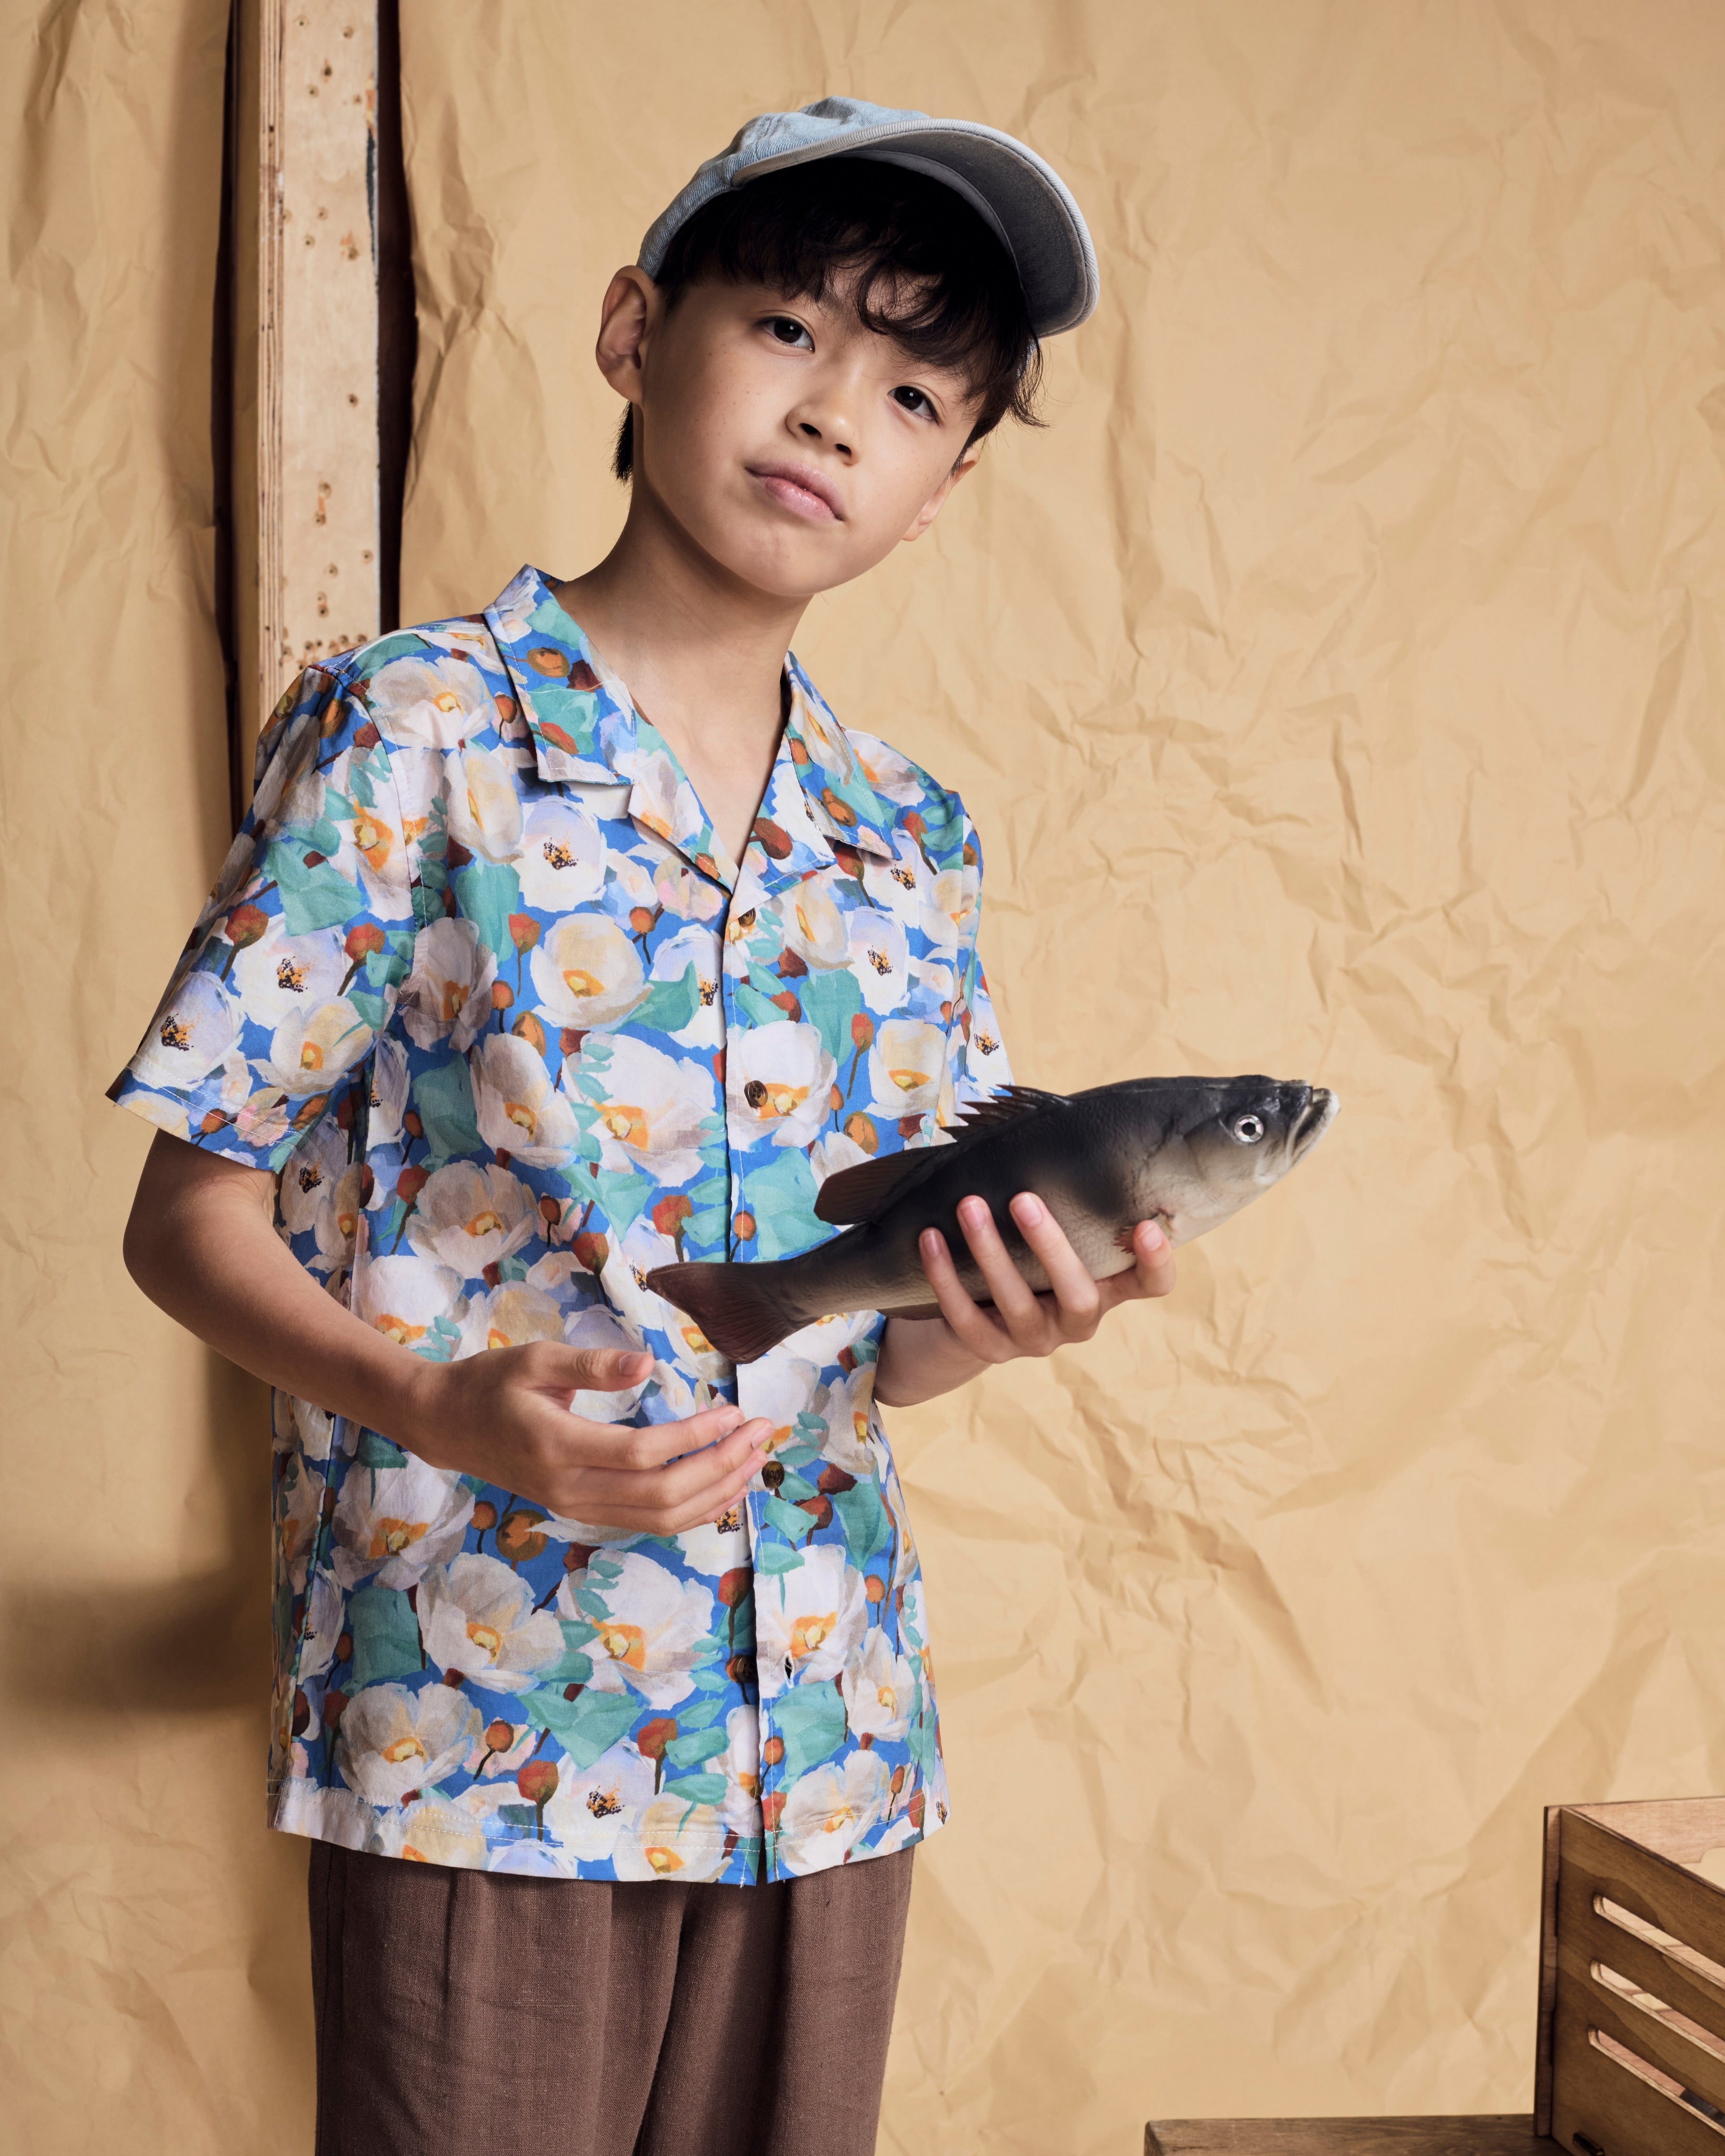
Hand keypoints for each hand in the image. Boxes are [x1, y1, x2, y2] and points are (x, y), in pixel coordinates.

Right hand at [401, 1343, 769, 1532]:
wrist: (445, 1426)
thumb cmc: (490, 1384)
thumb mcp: (535, 1359)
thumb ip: (591, 1365)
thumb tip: (648, 1363)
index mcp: (558, 1447)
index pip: (643, 1454)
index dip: (695, 1436)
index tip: (734, 1411)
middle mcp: (570, 1489)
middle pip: (661, 1496)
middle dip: (721, 1468)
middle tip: (762, 1433)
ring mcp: (576, 1507)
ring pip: (659, 1519)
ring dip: (716, 1494)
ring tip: (755, 1461)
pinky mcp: (582, 1511)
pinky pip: (646, 1522)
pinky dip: (691, 1510)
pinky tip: (722, 1487)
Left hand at [915, 1192, 1176, 1367]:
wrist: (977, 1319)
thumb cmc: (1028, 1256)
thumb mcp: (1057, 1236)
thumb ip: (1068, 1203)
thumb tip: (1053, 1126)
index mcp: (1106, 1288)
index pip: (1149, 1285)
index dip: (1155, 1263)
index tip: (1145, 1225)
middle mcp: (1076, 1319)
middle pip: (1079, 1296)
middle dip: (1051, 1247)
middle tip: (1023, 1199)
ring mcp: (1034, 1340)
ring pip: (1017, 1304)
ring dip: (990, 1253)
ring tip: (968, 1206)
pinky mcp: (990, 1350)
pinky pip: (966, 1318)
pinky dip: (947, 1277)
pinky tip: (930, 1238)